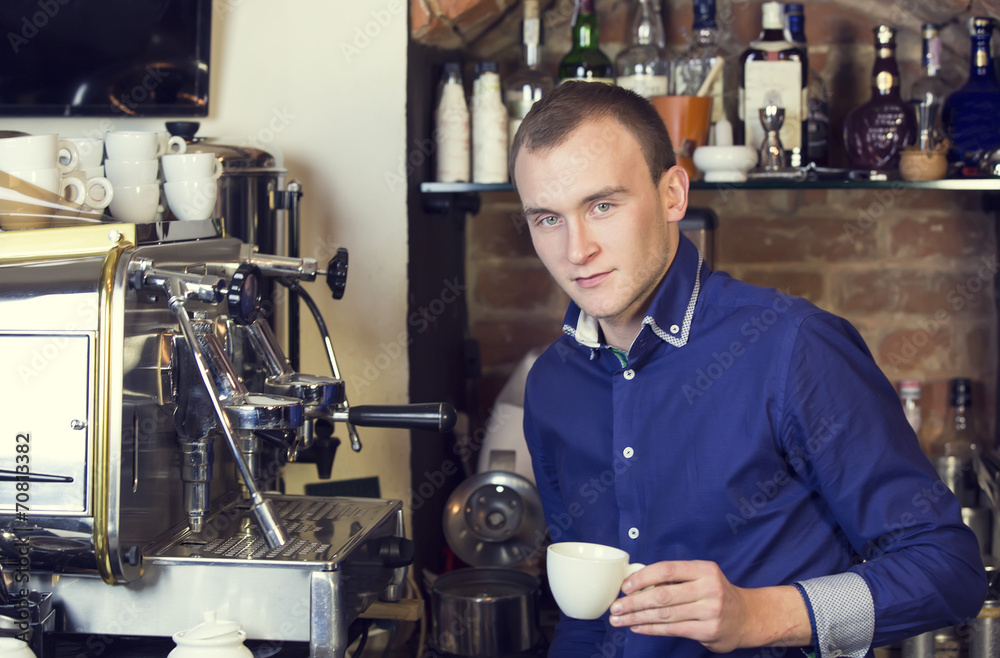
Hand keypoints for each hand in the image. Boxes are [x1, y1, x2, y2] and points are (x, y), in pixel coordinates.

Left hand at [607, 560, 809, 652]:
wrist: (748, 617)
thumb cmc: (716, 594)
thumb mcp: (702, 577)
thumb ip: (676, 578)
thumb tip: (636, 581)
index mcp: (704, 569)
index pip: (667, 569)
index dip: (642, 577)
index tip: (624, 587)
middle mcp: (709, 588)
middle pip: (662, 595)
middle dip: (634, 602)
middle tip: (615, 608)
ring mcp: (710, 610)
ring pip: (665, 614)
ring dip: (638, 618)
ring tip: (620, 620)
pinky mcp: (708, 630)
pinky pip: (672, 629)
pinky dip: (651, 629)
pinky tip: (637, 627)